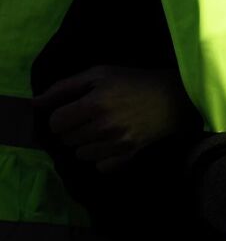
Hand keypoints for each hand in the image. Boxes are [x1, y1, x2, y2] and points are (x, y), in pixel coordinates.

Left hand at [38, 67, 194, 170]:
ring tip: (100, 131)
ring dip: (85, 144)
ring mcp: (117, 143)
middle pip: (66, 139)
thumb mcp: (100, 74)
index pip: (56, 122)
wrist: (175, 97)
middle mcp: (104, 126)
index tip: (73, 110)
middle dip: (73, 129)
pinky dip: (101, 157)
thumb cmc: (134, 81)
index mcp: (95, 103)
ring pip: (80, 155)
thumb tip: (35, 103)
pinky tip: (111, 144)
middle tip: (89, 118)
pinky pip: (99, 166)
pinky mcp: (128, 155)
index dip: (61, 116)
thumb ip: (65, 87)